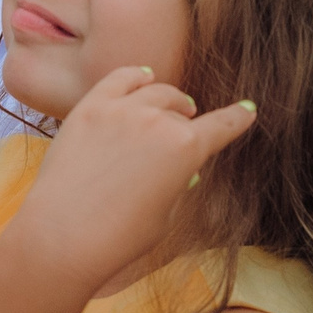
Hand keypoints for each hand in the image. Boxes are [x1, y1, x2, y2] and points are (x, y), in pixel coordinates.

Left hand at [17, 67, 258, 291]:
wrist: (64, 234)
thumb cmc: (119, 236)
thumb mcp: (165, 213)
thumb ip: (176, 182)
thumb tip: (178, 168)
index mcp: (186, 148)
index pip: (222, 125)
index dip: (237, 118)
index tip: (248, 109)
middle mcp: (158, 120)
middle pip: (181, 110)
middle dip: (187, 119)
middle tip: (186, 126)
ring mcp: (121, 109)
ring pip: (154, 90)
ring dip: (166, 98)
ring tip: (168, 104)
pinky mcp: (90, 107)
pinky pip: (120, 79)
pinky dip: (136, 76)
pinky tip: (142, 77)